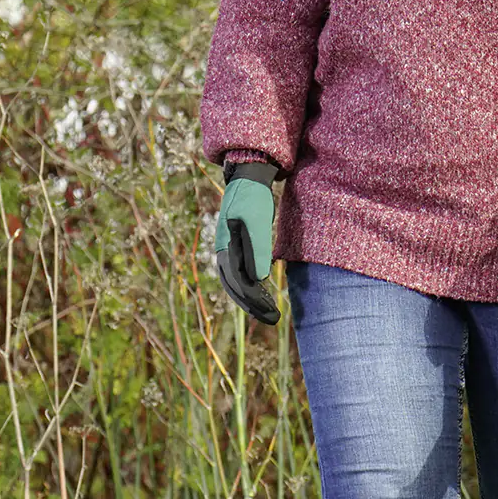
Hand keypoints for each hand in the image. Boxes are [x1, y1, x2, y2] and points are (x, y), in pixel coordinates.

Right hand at [213, 163, 280, 324]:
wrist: (248, 179)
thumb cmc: (254, 198)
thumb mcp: (257, 221)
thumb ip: (257, 248)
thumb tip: (258, 279)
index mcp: (225, 247)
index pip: (238, 281)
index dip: (254, 300)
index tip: (271, 311)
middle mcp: (222, 252)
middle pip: (235, 287)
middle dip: (254, 306)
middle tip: (275, 319)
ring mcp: (227, 251)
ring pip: (236, 283)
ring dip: (252, 300)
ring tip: (271, 312)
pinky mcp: (236, 248)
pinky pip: (240, 274)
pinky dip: (252, 287)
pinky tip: (265, 295)